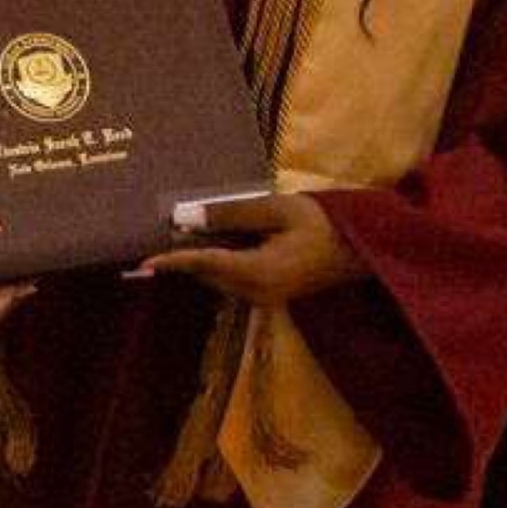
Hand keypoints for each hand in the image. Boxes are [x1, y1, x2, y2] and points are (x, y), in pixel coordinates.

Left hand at [138, 192, 368, 306]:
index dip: (173, 261)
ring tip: (185, 231)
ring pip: (220, 278)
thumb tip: (190, 218)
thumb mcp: (278, 209)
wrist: (362, 248)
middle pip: (209, 274)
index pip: (206, 265)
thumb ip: (233, 215)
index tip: (144, 263)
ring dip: (203, 257)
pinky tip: (218, 240)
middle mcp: (257, 294)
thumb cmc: (324, 223)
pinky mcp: (270, 294)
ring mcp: (264, 298)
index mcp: (259, 273)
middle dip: (186, 255)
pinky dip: (220, 262)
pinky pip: (234, 279)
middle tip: (163, 232)